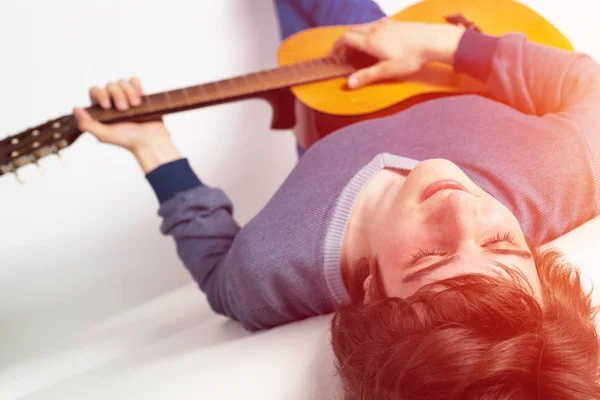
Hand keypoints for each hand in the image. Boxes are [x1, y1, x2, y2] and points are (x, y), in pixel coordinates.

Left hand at [73, 78, 180, 172]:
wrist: (150, 140)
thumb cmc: (128, 140)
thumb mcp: (104, 135)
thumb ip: (87, 124)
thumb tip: (76, 109)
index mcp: (102, 110)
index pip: (95, 91)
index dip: (100, 94)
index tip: (108, 106)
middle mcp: (113, 102)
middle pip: (109, 85)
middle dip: (117, 95)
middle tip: (124, 109)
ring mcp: (126, 97)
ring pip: (122, 82)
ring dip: (129, 92)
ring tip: (135, 105)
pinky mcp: (139, 95)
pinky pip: (134, 81)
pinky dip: (136, 86)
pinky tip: (139, 96)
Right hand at [332, 18, 464, 88]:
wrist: (433, 40)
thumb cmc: (411, 57)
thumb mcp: (388, 70)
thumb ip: (367, 76)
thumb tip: (348, 83)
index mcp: (370, 41)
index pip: (346, 38)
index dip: (337, 46)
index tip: (334, 55)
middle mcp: (375, 29)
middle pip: (353, 30)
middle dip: (345, 41)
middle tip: (344, 54)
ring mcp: (386, 24)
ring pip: (364, 26)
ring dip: (356, 36)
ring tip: (359, 48)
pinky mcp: (396, 23)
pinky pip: (376, 24)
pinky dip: (369, 31)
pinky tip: (377, 39)